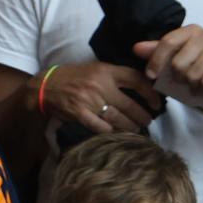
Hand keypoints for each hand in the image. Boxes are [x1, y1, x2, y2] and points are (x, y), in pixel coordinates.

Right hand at [40, 61, 163, 133]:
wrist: (45, 86)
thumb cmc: (72, 77)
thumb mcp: (94, 69)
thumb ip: (113, 76)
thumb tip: (138, 86)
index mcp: (105, 70)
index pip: (135, 79)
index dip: (150, 92)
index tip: (157, 102)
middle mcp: (100, 85)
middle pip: (130, 104)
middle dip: (143, 116)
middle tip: (148, 121)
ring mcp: (89, 100)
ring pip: (118, 118)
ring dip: (130, 127)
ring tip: (137, 130)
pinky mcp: (80, 114)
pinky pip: (101, 127)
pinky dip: (111, 132)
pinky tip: (117, 134)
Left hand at [134, 25, 202, 94]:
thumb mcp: (183, 53)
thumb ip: (160, 50)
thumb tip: (136, 48)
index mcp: (191, 31)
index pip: (168, 41)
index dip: (156, 59)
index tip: (151, 75)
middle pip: (178, 65)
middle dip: (178, 78)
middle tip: (185, 80)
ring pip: (192, 76)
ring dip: (192, 86)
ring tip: (198, 83)